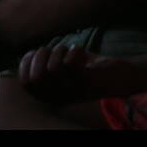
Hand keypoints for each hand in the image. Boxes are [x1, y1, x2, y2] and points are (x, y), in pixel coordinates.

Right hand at [17, 44, 137, 104]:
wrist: (120, 76)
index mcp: (51, 96)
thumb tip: (26, 55)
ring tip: (68, 49)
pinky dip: (74, 50)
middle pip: (36, 75)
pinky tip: (79, 50)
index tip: (35, 51)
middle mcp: (60, 98)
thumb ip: (44, 64)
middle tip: (54, 48)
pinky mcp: (87, 84)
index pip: (26, 83)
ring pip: (53, 68)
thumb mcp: (62, 67)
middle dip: (41, 54)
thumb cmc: (87, 69)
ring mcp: (74, 93)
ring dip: (59, 50)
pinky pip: (71, 63)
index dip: (26, 62)